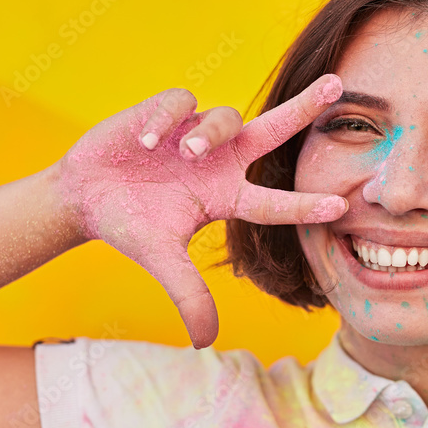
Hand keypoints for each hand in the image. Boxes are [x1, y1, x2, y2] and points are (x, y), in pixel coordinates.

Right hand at [55, 74, 346, 348]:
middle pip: (275, 129)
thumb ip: (188, 294)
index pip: (275, 202)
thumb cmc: (131, 226)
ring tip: (180, 154)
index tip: (343, 207)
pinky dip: (168, 120)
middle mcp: (223, 161)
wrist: (85, 196)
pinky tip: (145, 141)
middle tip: (339, 85)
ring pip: (226, 118)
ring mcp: (198, 131)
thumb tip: (205, 342)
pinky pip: (182, 103)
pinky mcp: (169, 110)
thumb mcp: (162, 260)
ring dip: (208, 135)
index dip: (306, 206)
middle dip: (306, 107)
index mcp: (229, 196)